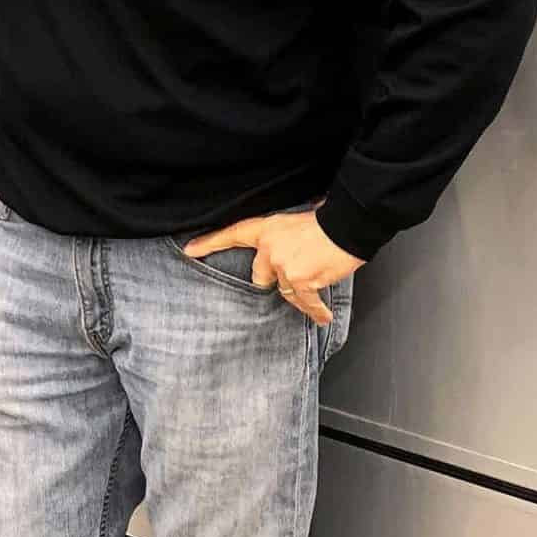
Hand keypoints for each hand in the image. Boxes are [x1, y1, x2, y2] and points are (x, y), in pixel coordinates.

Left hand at [184, 210, 362, 325]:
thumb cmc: (326, 220)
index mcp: (267, 228)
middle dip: (274, 278)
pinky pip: (305, 303)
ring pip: (283, 290)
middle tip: (291, 272)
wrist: (347, 225)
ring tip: (313, 288)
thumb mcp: (293, 221)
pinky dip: (315, 310)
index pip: (232, 234)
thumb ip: (281, 237)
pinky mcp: (301, 281)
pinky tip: (322, 316)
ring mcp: (284, 266)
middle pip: (260, 275)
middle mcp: (270, 248)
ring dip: (299, 291)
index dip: (210, 243)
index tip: (190, 249)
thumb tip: (284, 247)